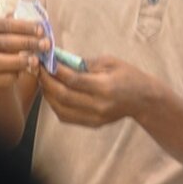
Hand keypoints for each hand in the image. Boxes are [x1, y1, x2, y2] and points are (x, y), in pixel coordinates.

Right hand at [0, 14, 51, 90]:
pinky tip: (23, 73)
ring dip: (19, 61)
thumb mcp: (15, 30)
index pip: (5, 23)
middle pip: (3, 42)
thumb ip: (24, 26)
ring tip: (35, 61)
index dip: (24, 27)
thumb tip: (41, 25)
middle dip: (27, 43)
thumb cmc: (11, 42)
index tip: (41, 30)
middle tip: (45, 45)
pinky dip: (11, 76)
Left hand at [38, 56, 156, 127]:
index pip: (72, 80)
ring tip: (43, 80)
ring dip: (48, 94)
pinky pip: (66, 117)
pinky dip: (55, 105)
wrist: (144, 100)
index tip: (45, 60)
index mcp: (104, 87)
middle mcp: (98, 105)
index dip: (55, 70)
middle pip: (63, 96)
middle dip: (46, 82)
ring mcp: (95, 117)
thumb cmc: (129, 76)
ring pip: (61, 109)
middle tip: (38, 69)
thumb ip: (84, 62)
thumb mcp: (110, 62)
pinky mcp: (92, 124)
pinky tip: (52, 93)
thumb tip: (60, 60)